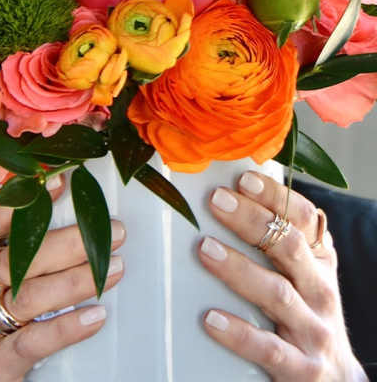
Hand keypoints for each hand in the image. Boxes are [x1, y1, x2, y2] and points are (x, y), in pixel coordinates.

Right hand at [0, 176, 125, 381]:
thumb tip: (37, 184)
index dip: (26, 199)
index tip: (61, 182)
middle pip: (21, 257)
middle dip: (72, 242)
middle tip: (113, 232)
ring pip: (33, 295)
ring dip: (79, 279)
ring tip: (114, 268)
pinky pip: (35, 341)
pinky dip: (68, 327)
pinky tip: (95, 315)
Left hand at [199, 172, 367, 380]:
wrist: (335, 380)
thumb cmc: (305, 311)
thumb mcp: (303, 273)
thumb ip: (276, 240)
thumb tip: (227, 196)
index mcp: (318, 260)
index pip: (301, 218)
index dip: (274, 196)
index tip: (243, 178)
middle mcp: (319, 289)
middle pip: (287, 247)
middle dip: (252, 220)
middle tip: (217, 200)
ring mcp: (313, 329)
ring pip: (276, 293)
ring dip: (239, 269)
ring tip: (205, 248)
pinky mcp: (301, 368)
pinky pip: (268, 348)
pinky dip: (239, 332)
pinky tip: (210, 318)